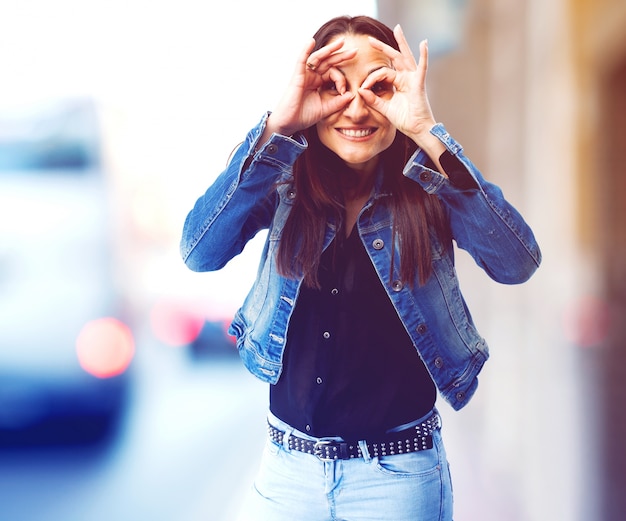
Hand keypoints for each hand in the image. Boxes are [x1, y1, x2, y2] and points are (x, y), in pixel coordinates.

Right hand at [266, 38, 356, 135]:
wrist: (289, 123)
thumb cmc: (304, 116)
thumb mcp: (326, 109)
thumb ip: (338, 102)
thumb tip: (352, 94)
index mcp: (318, 82)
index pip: (333, 74)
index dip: (341, 80)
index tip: (343, 91)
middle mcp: (312, 76)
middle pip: (328, 62)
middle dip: (341, 55)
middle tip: (355, 51)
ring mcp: (304, 75)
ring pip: (318, 58)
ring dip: (329, 50)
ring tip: (341, 42)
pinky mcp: (297, 77)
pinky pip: (301, 61)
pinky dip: (305, 51)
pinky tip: (311, 41)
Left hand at [358, 25, 437, 147]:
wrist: (416, 130)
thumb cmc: (405, 120)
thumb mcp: (385, 109)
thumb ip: (373, 100)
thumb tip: (360, 91)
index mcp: (398, 83)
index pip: (381, 73)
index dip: (370, 78)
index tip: (362, 88)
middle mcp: (405, 78)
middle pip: (393, 58)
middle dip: (383, 48)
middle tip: (370, 39)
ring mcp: (413, 79)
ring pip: (405, 57)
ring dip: (401, 43)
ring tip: (397, 29)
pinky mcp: (419, 84)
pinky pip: (422, 67)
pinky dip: (424, 55)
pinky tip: (423, 43)